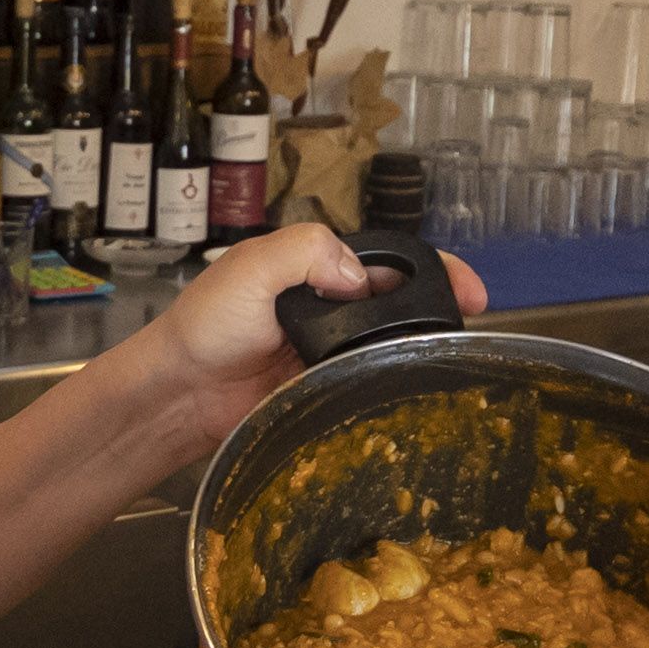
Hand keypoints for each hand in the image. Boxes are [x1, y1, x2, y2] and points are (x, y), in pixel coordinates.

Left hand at [144, 224, 487, 450]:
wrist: (179, 394)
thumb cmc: (204, 326)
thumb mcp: (250, 267)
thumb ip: (303, 253)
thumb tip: (357, 274)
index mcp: (317, 266)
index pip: (389, 261)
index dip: (433, 270)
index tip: (468, 290)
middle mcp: (331, 307)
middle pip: (401, 304)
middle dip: (439, 313)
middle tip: (469, 330)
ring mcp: (331, 351)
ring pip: (390, 346)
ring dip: (416, 352)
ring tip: (447, 363)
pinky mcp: (326, 391)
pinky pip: (368, 385)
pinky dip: (389, 386)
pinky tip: (408, 392)